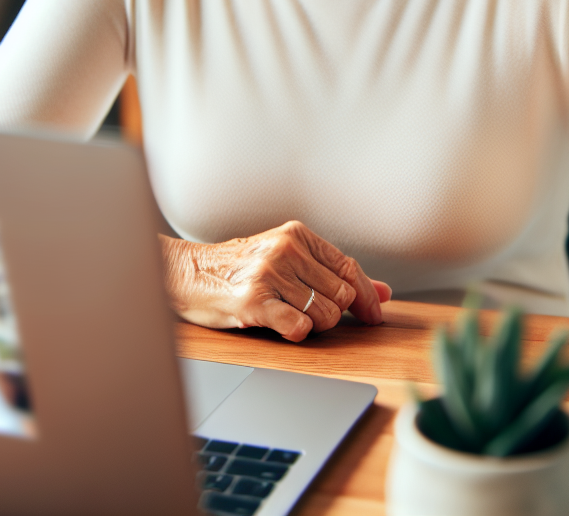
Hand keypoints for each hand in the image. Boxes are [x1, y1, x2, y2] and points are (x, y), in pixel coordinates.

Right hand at [161, 221, 391, 341]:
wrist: (185, 274)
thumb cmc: (238, 270)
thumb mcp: (287, 260)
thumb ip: (334, 273)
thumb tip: (383, 292)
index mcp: (297, 236)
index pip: (350, 269)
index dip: (367, 298)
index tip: (373, 316)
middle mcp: (286, 250)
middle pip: (342, 296)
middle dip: (331, 314)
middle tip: (305, 312)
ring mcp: (269, 274)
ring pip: (324, 316)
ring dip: (311, 325)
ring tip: (285, 314)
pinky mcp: (253, 301)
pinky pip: (299, 327)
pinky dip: (297, 333)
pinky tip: (281, 324)